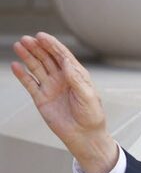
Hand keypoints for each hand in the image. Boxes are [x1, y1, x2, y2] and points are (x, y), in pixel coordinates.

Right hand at [11, 32, 117, 172]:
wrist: (84, 136)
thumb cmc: (92, 116)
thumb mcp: (88, 96)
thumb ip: (77, 79)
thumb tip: (67, 62)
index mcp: (77, 76)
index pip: (63, 56)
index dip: (52, 45)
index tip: (42, 36)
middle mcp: (62, 79)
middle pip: (47, 58)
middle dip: (38, 47)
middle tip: (27, 39)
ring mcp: (51, 87)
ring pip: (37, 67)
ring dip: (28, 56)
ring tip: (19, 46)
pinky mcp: (41, 98)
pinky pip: (29, 83)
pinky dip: (22, 74)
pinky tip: (15, 66)